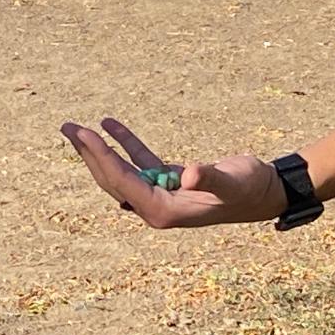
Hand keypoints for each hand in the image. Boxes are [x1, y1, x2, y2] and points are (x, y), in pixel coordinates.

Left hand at [60, 118, 286, 227]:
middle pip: (113, 178)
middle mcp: (156, 206)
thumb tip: (188, 175)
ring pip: (120, 169)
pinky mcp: (167, 181)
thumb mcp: (232, 182)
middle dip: (89, 153)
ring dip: (99, 148)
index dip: (101, 157)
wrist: (267, 191)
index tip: (83, 135)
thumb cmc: (251, 188)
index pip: (122, 182)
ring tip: (75, 127)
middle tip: (68, 127)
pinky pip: (139, 161)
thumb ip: (210, 178)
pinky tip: (110, 122)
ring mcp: (159, 194)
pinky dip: (125, 142)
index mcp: (163, 212)